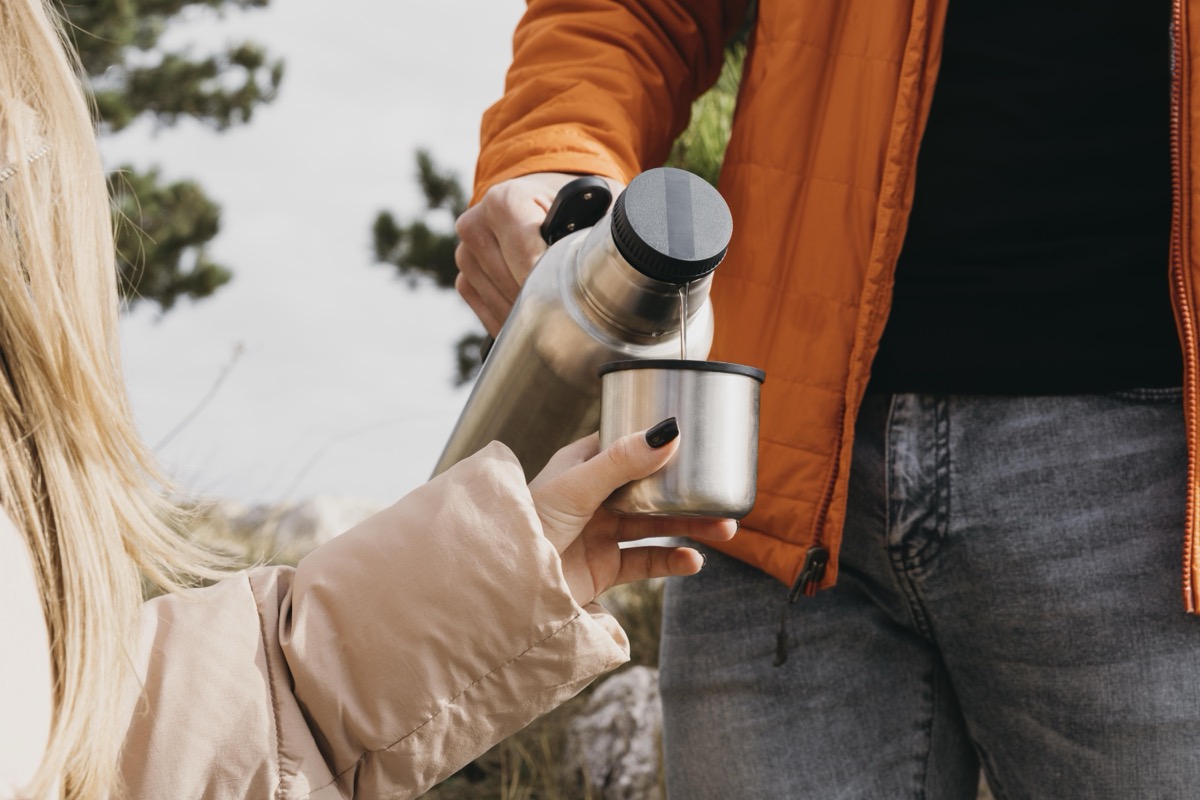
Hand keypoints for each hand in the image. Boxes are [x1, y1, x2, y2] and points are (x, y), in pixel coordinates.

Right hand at [455, 172, 625, 335]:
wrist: (546, 197)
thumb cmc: (579, 201)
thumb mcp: (602, 200)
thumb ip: (616, 221)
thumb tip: (643, 248)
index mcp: (505, 201)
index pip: (527, 260)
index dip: (556, 285)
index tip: (581, 300)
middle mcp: (476, 225)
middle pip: (514, 288)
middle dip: (548, 302)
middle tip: (583, 309)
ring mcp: (467, 255)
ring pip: (501, 306)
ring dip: (532, 316)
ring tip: (563, 308)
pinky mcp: (465, 279)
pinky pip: (488, 314)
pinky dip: (515, 322)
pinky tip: (540, 314)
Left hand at [528, 423, 736, 605]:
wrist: (507, 587)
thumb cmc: (529, 525)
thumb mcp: (577, 486)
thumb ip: (623, 461)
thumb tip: (669, 432)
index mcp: (581, 466)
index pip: (625, 444)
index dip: (657, 440)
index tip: (693, 437)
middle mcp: (593, 497)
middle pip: (649, 487)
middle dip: (685, 489)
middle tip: (720, 492)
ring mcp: (600, 533)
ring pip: (654, 524)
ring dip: (689, 526)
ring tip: (724, 529)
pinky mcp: (604, 568)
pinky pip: (646, 561)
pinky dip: (672, 560)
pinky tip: (693, 560)